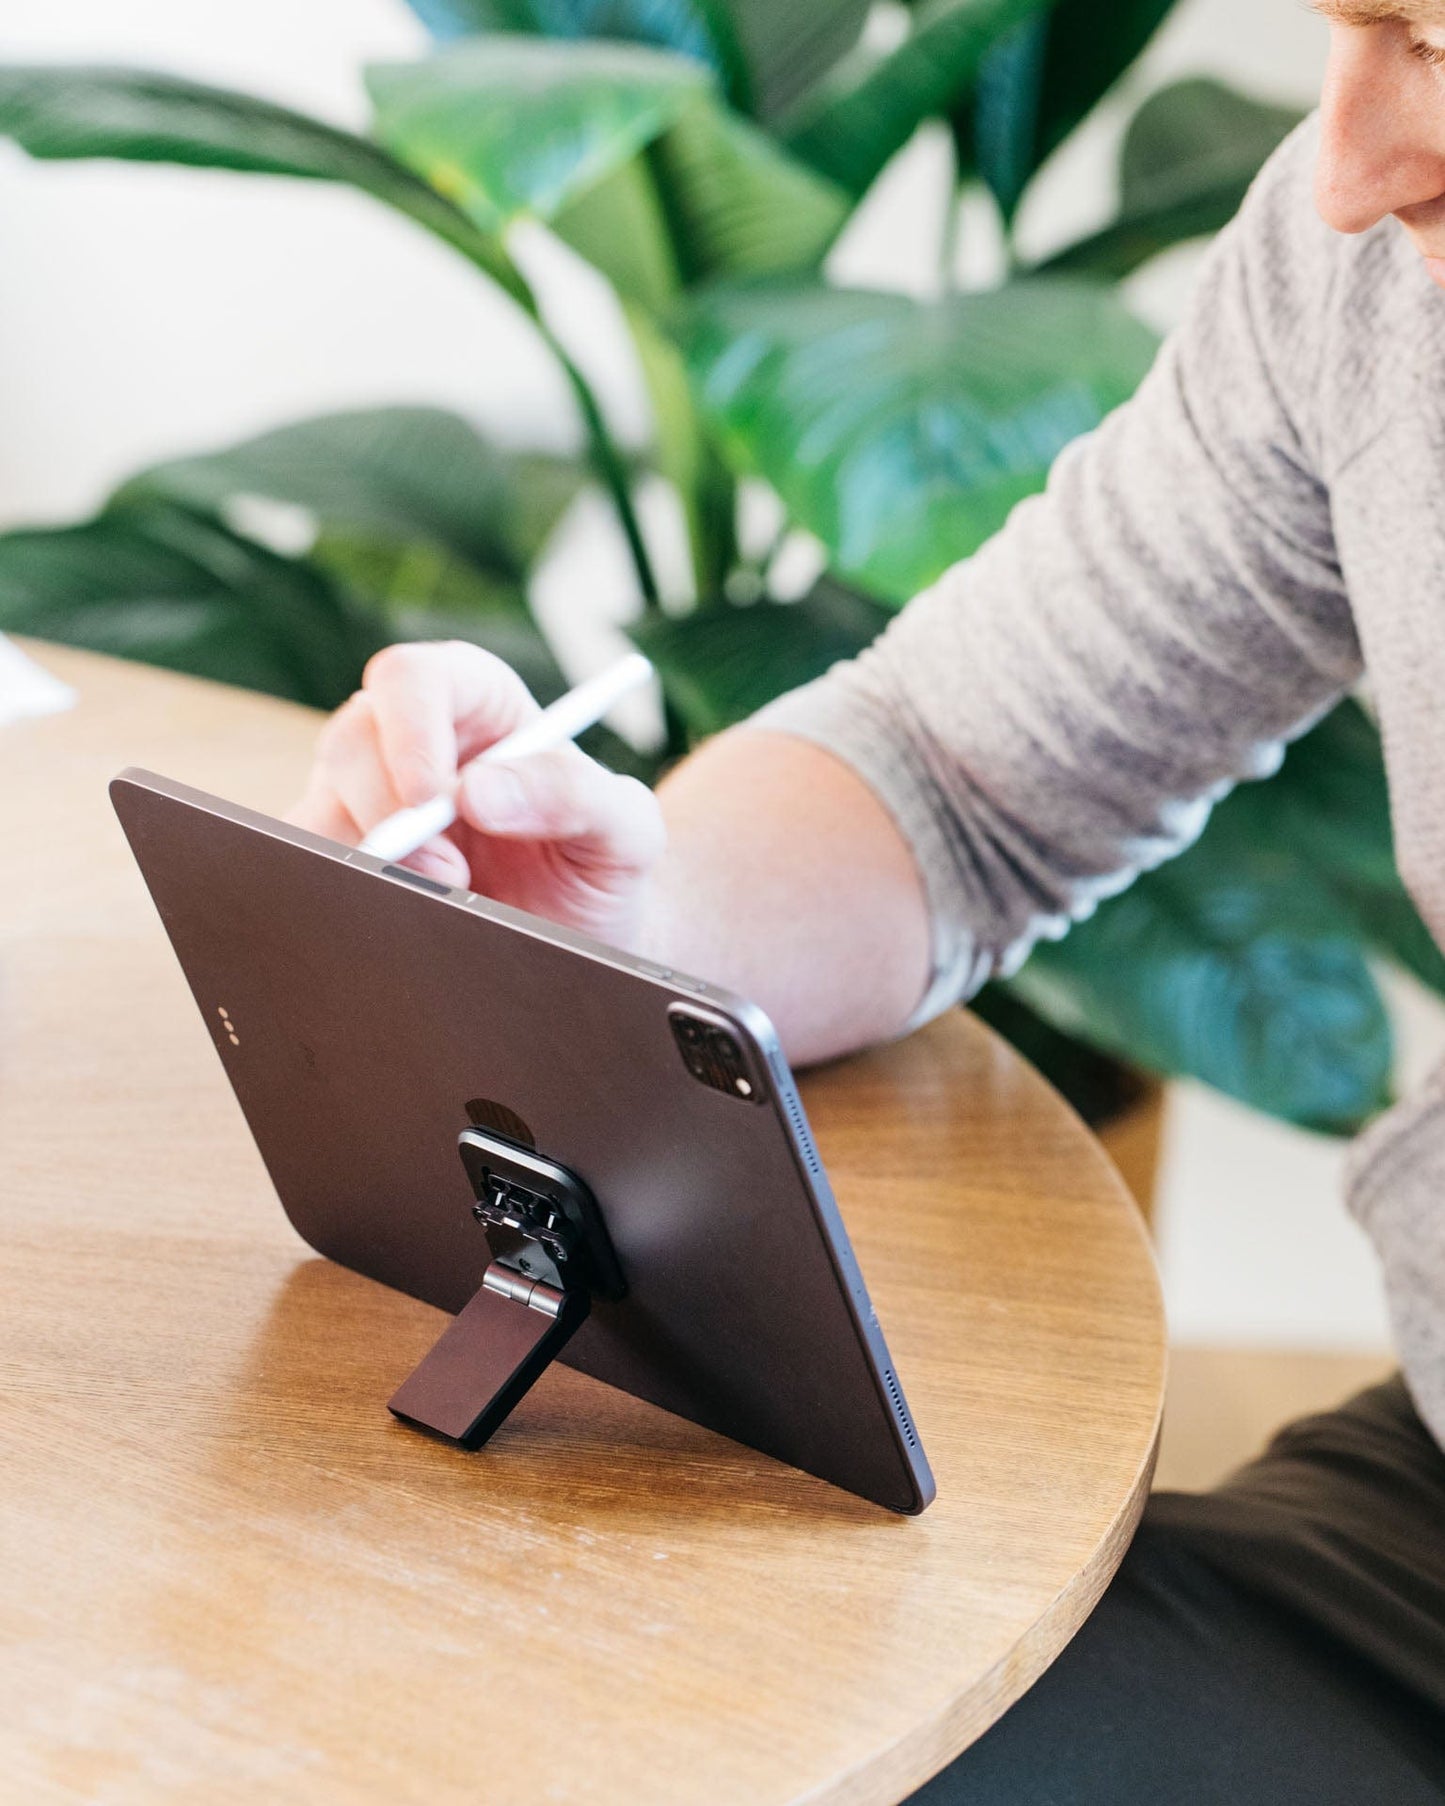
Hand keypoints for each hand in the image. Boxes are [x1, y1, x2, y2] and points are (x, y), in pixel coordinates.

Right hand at [289, 641, 666, 948]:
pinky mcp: (341, 857)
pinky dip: (336, 894)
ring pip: (318, 807)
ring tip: (446, 905)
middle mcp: (409, 738)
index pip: (413, 678)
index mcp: (476, 700)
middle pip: (351, 740)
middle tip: (450, 880)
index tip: (431, 799)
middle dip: (391, 816)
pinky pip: (301, 865)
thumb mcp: (624, 830)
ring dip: (369, 863)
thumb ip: (574, 796)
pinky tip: (393, 918)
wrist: (579, 945)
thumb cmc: (600, 868)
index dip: (410, 730)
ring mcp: (365, 797)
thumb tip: (479, 792)